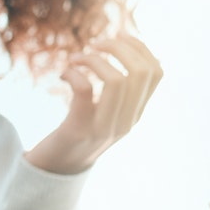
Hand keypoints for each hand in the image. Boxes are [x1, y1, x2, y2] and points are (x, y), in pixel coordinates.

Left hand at [23, 32, 163, 175]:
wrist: (53, 172)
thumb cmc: (76, 134)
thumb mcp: (105, 113)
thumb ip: (117, 91)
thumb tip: (123, 50)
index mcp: (136, 113)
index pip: (156, 73)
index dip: (140, 47)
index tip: (118, 37)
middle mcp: (127, 121)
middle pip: (141, 72)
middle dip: (119, 47)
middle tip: (95, 45)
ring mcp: (105, 127)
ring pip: (116, 80)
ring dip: (94, 59)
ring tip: (76, 59)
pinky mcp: (78, 130)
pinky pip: (84, 90)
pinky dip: (74, 73)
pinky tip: (64, 73)